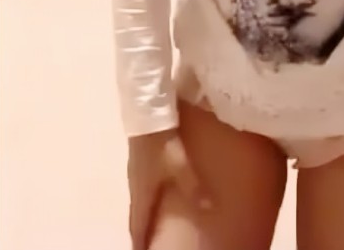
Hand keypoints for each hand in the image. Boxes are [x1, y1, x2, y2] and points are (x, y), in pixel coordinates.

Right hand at [127, 128, 212, 249]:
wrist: (147, 107)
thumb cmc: (162, 138)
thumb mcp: (178, 163)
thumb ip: (193, 187)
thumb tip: (208, 209)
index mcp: (142, 189)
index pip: (137, 222)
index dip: (139, 240)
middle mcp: (135, 180)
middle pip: (136, 211)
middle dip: (139, 228)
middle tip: (143, 241)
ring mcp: (135, 165)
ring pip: (138, 195)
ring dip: (143, 209)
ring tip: (149, 219)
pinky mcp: (139, 153)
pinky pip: (142, 181)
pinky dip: (146, 192)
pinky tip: (155, 187)